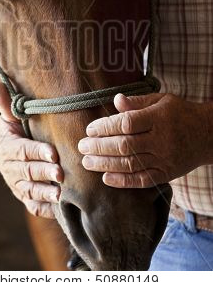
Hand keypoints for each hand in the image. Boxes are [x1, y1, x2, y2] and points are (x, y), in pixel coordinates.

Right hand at [0, 82, 62, 217]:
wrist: (10, 149)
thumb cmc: (17, 128)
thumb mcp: (10, 116)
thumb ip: (6, 103)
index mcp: (6, 147)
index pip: (21, 150)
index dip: (36, 152)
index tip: (53, 153)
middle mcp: (8, 168)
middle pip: (26, 172)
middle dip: (44, 172)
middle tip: (61, 173)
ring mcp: (15, 184)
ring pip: (29, 190)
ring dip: (44, 193)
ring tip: (61, 194)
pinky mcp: (24, 196)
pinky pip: (32, 205)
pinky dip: (44, 208)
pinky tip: (58, 209)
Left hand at [78, 93, 210, 187]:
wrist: (208, 134)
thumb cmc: (180, 113)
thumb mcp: (162, 100)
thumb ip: (137, 102)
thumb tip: (115, 100)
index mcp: (159, 118)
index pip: (127, 123)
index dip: (105, 127)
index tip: (89, 129)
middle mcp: (161, 140)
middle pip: (125, 145)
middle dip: (99, 147)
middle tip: (81, 147)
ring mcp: (164, 159)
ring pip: (130, 164)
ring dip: (105, 164)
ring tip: (86, 162)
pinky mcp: (166, 174)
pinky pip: (142, 180)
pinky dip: (123, 181)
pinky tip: (106, 178)